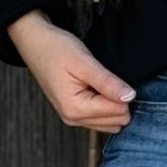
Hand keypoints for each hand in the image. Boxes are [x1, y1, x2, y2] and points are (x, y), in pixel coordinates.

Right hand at [7, 10, 135, 133]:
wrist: (36, 44)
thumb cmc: (57, 50)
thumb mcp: (85, 63)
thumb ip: (107, 82)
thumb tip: (130, 97)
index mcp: (75, 109)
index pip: (119, 112)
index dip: (122, 92)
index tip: (110, 76)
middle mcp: (74, 119)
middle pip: (117, 121)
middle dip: (119, 100)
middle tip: (106, 78)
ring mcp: (74, 118)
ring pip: (111, 122)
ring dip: (113, 103)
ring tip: (100, 81)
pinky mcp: (75, 113)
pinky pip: (101, 118)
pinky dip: (106, 104)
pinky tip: (97, 87)